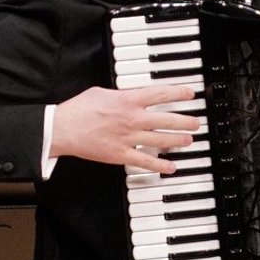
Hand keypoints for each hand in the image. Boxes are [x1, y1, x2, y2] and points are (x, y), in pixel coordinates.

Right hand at [50, 84, 199, 172]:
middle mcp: (132, 119)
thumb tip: (131, 95)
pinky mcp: (121, 154)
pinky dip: (160, 165)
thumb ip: (121, 95)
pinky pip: (145, 161)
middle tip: (196, 122)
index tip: (191, 94)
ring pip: (160, 140)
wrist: (64, 128)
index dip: (178, 93)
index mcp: (127, 100)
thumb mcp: (102, 92)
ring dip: (178, 141)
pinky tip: (171, 167)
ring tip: (189, 140)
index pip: (160, 94)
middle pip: (166, 120)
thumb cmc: (79, 109)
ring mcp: (128, 138)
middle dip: (185, 121)